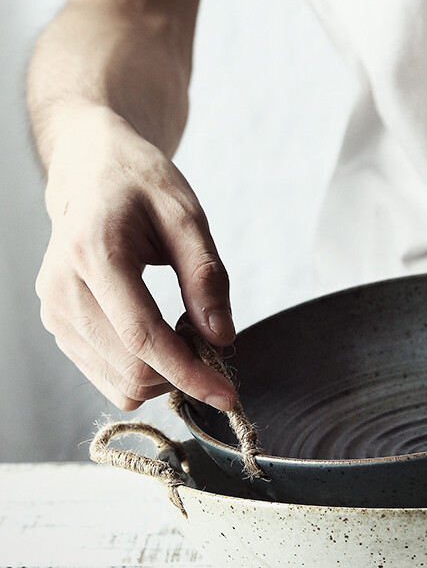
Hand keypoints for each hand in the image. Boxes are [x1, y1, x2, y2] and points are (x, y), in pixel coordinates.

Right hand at [36, 105, 236, 409]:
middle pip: (131, 370)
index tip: (229, 397)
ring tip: (184, 328)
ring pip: (119, 383)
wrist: (89, 170)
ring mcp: (54, 312)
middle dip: (183, 372)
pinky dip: (144, 370)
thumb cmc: (141, 185)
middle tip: (210, 338)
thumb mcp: (186, 216)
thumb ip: (205, 278)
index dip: (190, 375)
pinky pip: (107, 377)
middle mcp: (62, 289)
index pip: (144, 338)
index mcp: (94, 254)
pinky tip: (159, 334)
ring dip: (165, 373)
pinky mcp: (58, 326)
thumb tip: (221, 338)